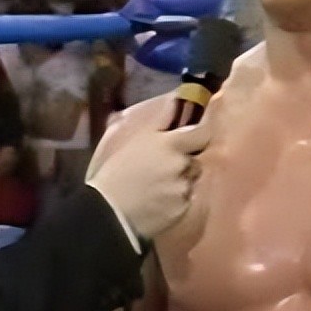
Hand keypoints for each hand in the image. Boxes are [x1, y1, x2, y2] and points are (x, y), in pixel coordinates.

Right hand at [86, 94, 209, 238]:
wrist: (109, 211)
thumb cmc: (117, 171)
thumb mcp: (135, 140)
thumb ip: (160, 121)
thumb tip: (177, 99)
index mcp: (170, 144)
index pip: (202, 134)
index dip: (200, 136)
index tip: (193, 139)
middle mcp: (182, 164)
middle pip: (196, 160)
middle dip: (185, 163)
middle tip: (165, 169)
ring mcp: (184, 188)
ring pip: (191, 181)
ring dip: (181, 182)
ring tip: (159, 188)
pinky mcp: (183, 209)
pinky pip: (186, 201)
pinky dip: (177, 201)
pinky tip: (159, 203)